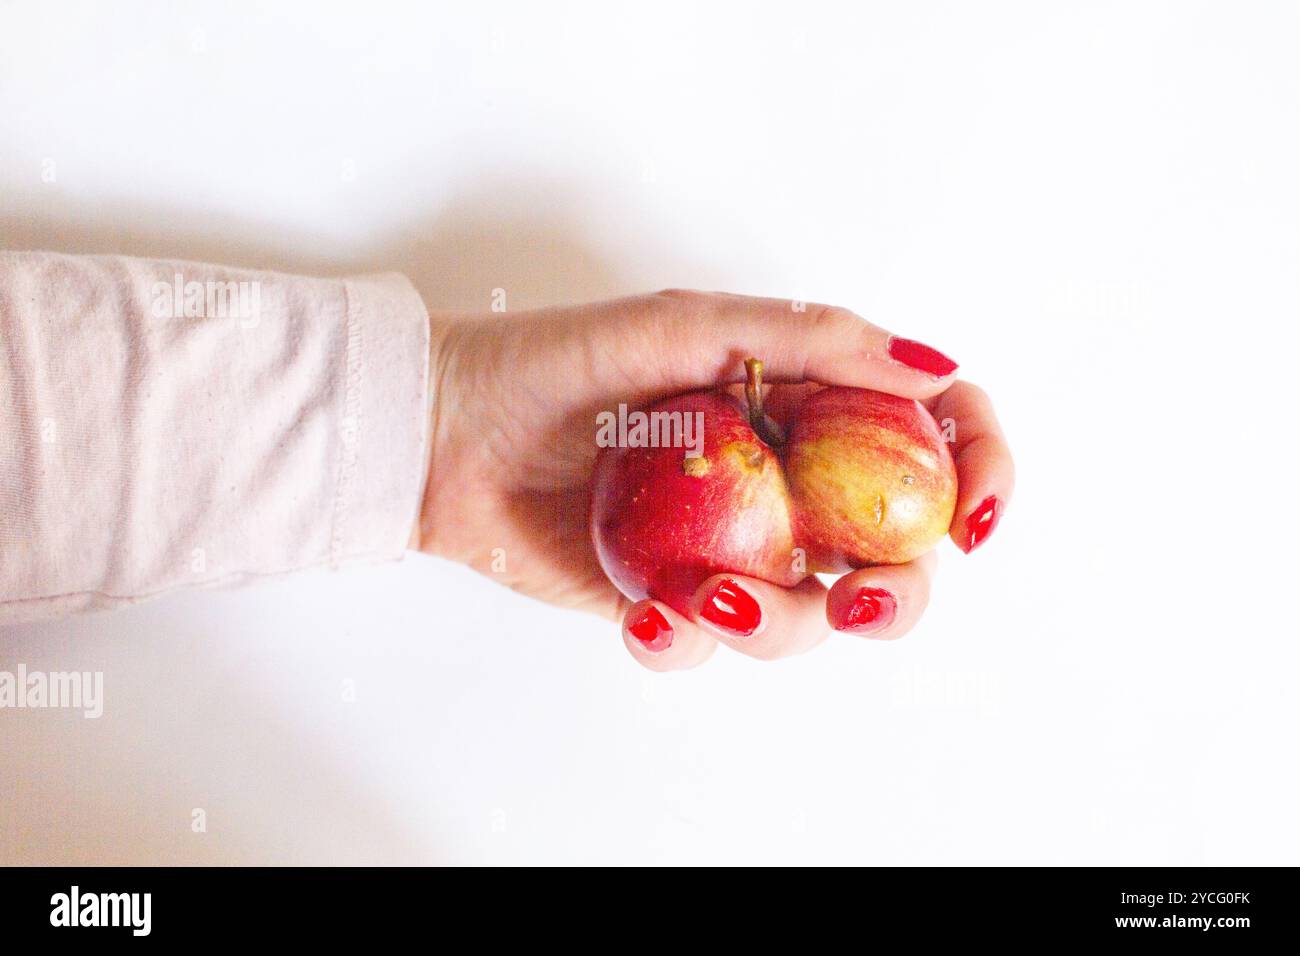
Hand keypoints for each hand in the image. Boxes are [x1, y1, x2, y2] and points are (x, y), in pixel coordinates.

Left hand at [416, 291, 1012, 668]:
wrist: (447, 432)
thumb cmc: (558, 361)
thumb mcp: (684, 326)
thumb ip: (809, 341)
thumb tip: (934, 370)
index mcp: (807, 405)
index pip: (932, 435)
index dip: (980, 472)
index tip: (975, 516)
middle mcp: (788, 480)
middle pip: (896, 551)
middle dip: (900, 593)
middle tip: (857, 600)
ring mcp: (737, 544)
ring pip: (813, 614)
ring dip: (779, 626)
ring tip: (706, 599)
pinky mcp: (677, 598)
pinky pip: (715, 644)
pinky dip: (687, 643)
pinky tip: (647, 617)